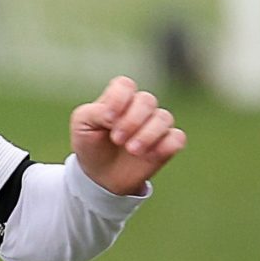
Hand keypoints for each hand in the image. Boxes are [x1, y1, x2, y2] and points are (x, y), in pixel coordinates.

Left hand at [70, 76, 185, 195]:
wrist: (100, 175)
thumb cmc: (90, 144)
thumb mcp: (82, 125)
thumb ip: (95, 112)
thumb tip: (113, 115)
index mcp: (118, 98)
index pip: (125, 85)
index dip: (118, 99)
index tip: (107, 120)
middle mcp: (140, 107)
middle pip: (147, 100)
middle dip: (132, 120)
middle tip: (117, 139)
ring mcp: (156, 124)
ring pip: (163, 118)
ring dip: (147, 135)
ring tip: (131, 150)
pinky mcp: (167, 143)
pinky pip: (177, 138)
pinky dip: (164, 146)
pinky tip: (148, 156)